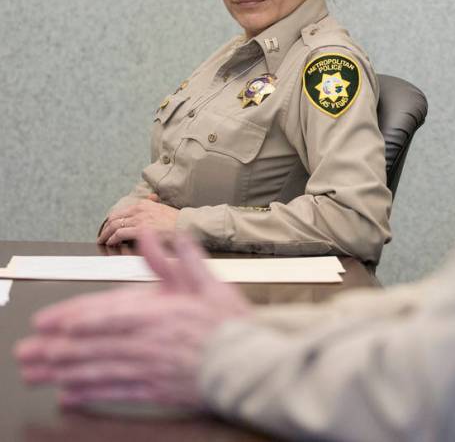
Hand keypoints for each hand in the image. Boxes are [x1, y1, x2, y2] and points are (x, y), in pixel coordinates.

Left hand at [15, 230, 250, 408]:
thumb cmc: (232, 325)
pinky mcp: (155, 390)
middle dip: (55, 350)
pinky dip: (90, 393)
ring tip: (37, 374)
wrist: (250, 365)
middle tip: (27, 353)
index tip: (47, 323)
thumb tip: (159, 236)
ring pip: (98, 370)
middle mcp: (149, 343)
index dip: (74, 319)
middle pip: (94, 346)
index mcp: (161, 314)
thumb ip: (181, 260)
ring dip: (63, 372)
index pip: (108, 315)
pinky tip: (69, 394)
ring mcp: (150, 369)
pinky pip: (116, 392)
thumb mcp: (209, 284)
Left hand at [99, 194, 178, 245]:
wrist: (185, 225)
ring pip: (115, 226)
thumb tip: (151, 198)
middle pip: (114, 218)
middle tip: (102, 236)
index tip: (109, 227)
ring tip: (104, 241)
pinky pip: (120, 234)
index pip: (120, 212)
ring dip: (106, 235)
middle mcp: (139, 209)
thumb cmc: (176, 220)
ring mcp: (139, 219)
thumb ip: (154, 203)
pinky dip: (113, 239)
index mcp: (144, 203)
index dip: (111, 221)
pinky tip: (111, 243)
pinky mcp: (140, 230)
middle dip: (106, 228)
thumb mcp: (163, 207)